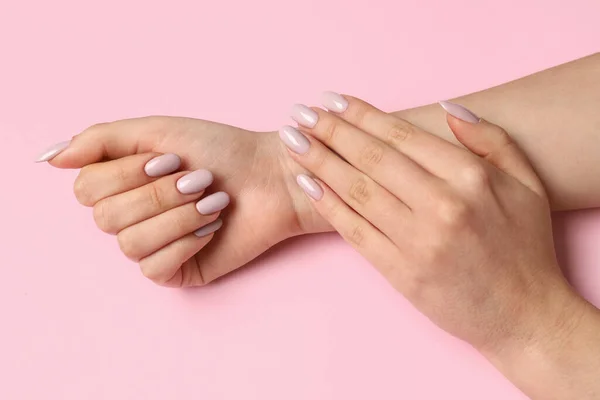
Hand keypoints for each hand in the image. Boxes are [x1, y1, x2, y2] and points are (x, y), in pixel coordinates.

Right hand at [40, 116, 327, 285]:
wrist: (271, 178)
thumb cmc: (221, 151)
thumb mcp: (158, 131)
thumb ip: (102, 139)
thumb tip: (51, 158)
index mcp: (122, 182)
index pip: (85, 190)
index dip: (125, 176)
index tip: (170, 160)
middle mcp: (132, 216)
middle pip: (106, 218)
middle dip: (158, 195)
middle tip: (200, 179)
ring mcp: (154, 245)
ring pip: (130, 244)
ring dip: (176, 217)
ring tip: (214, 201)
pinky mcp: (178, 270)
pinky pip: (155, 267)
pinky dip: (185, 243)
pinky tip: (212, 229)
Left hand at [280, 93, 598, 395]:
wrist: (524, 315)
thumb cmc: (525, 247)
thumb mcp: (526, 183)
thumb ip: (490, 140)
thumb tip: (447, 108)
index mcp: (470, 177)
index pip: (401, 135)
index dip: (361, 115)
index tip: (333, 100)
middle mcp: (442, 205)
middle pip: (372, 158)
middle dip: (330, 131)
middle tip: (301, 113)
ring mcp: (417, 241)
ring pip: (357, 190)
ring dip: (319, 161)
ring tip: (292, 141)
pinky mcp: (400, 272)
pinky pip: (355, 231)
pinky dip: (328, 205)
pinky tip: (307, 183)